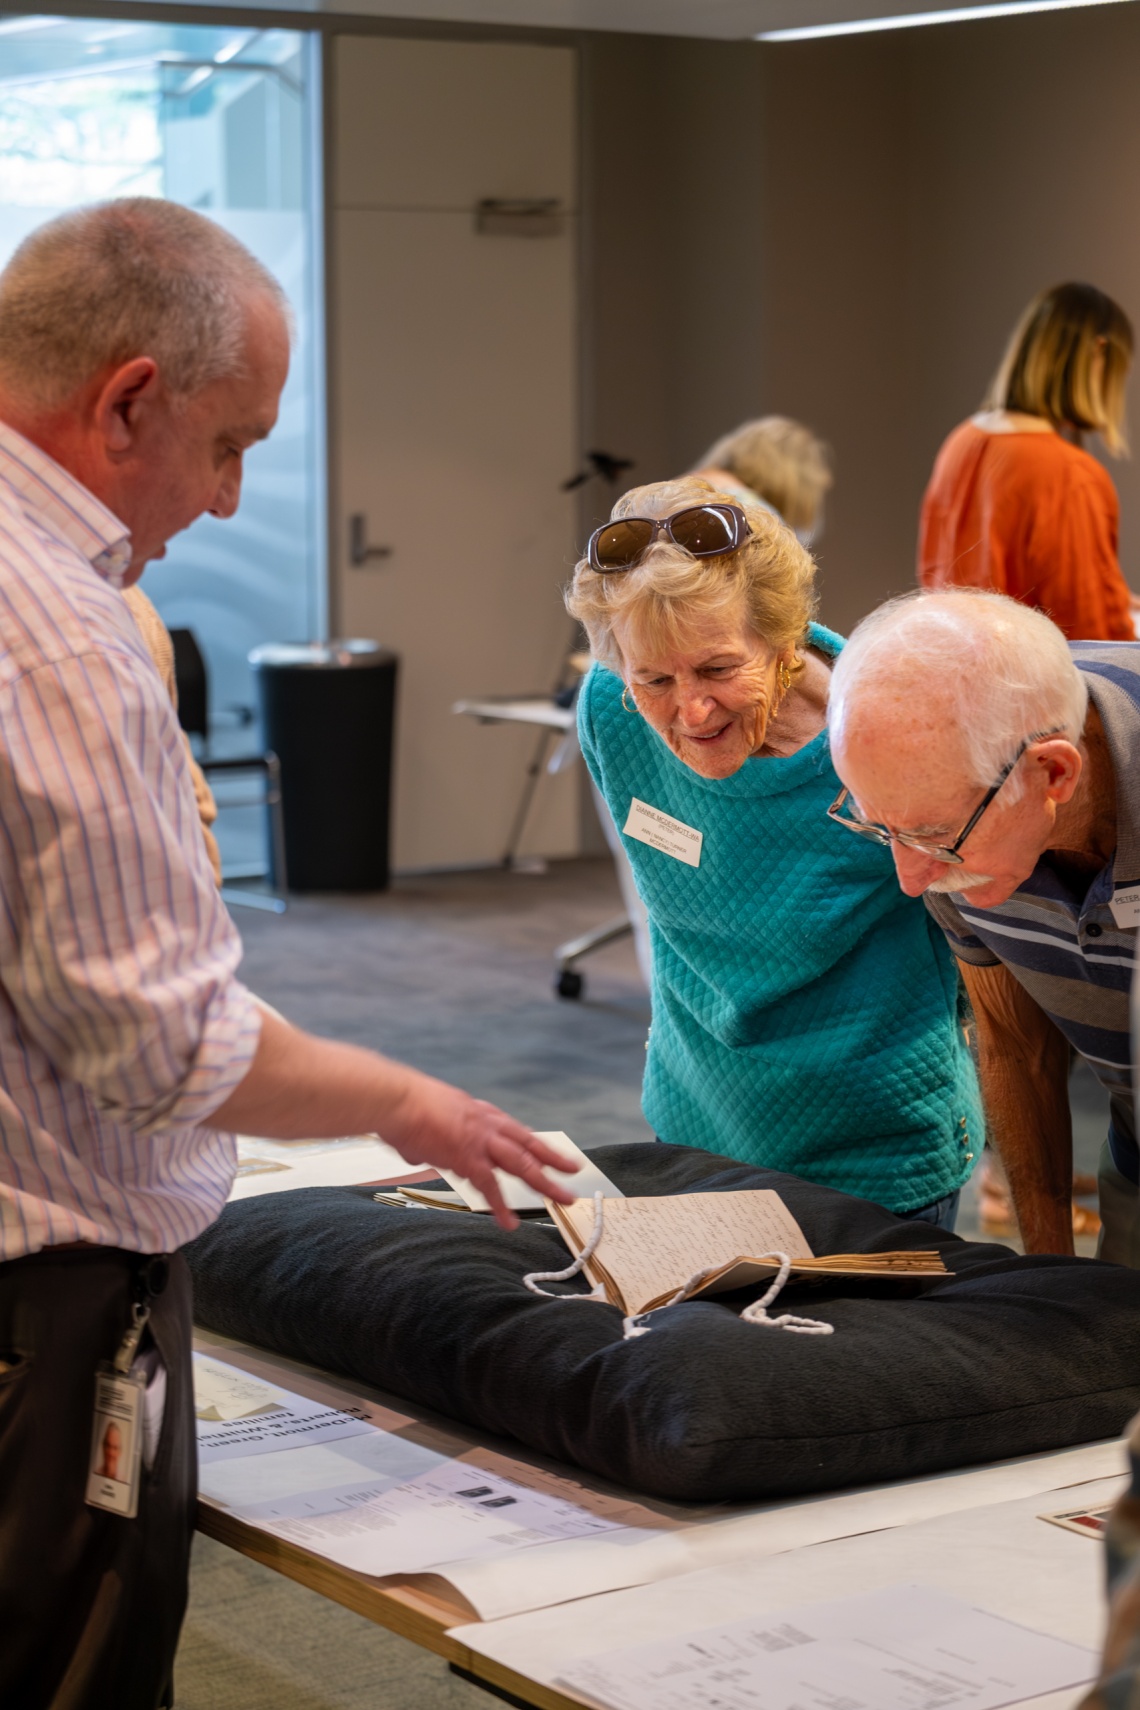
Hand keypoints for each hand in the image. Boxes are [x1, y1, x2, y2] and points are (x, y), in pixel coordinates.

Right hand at [381, 1068, 577, 1228]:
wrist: (394, 1099)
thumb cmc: (400, 1105)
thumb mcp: (422, 1119)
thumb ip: (425, 1140)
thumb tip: (415, 1151)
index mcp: (476, 1112)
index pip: (511, 1130)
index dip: (530, 1143)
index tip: (545, 1152)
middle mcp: (485, 1123)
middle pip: (528, 1144)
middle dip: (553, 1158)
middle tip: (573, 1169)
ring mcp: (480, 1140)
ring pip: (523, 1163)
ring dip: (545, 1181)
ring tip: (565, 1197)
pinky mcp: (468, 1158)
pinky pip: (490, 1186)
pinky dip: (500, 1206)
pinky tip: (509, 1223)